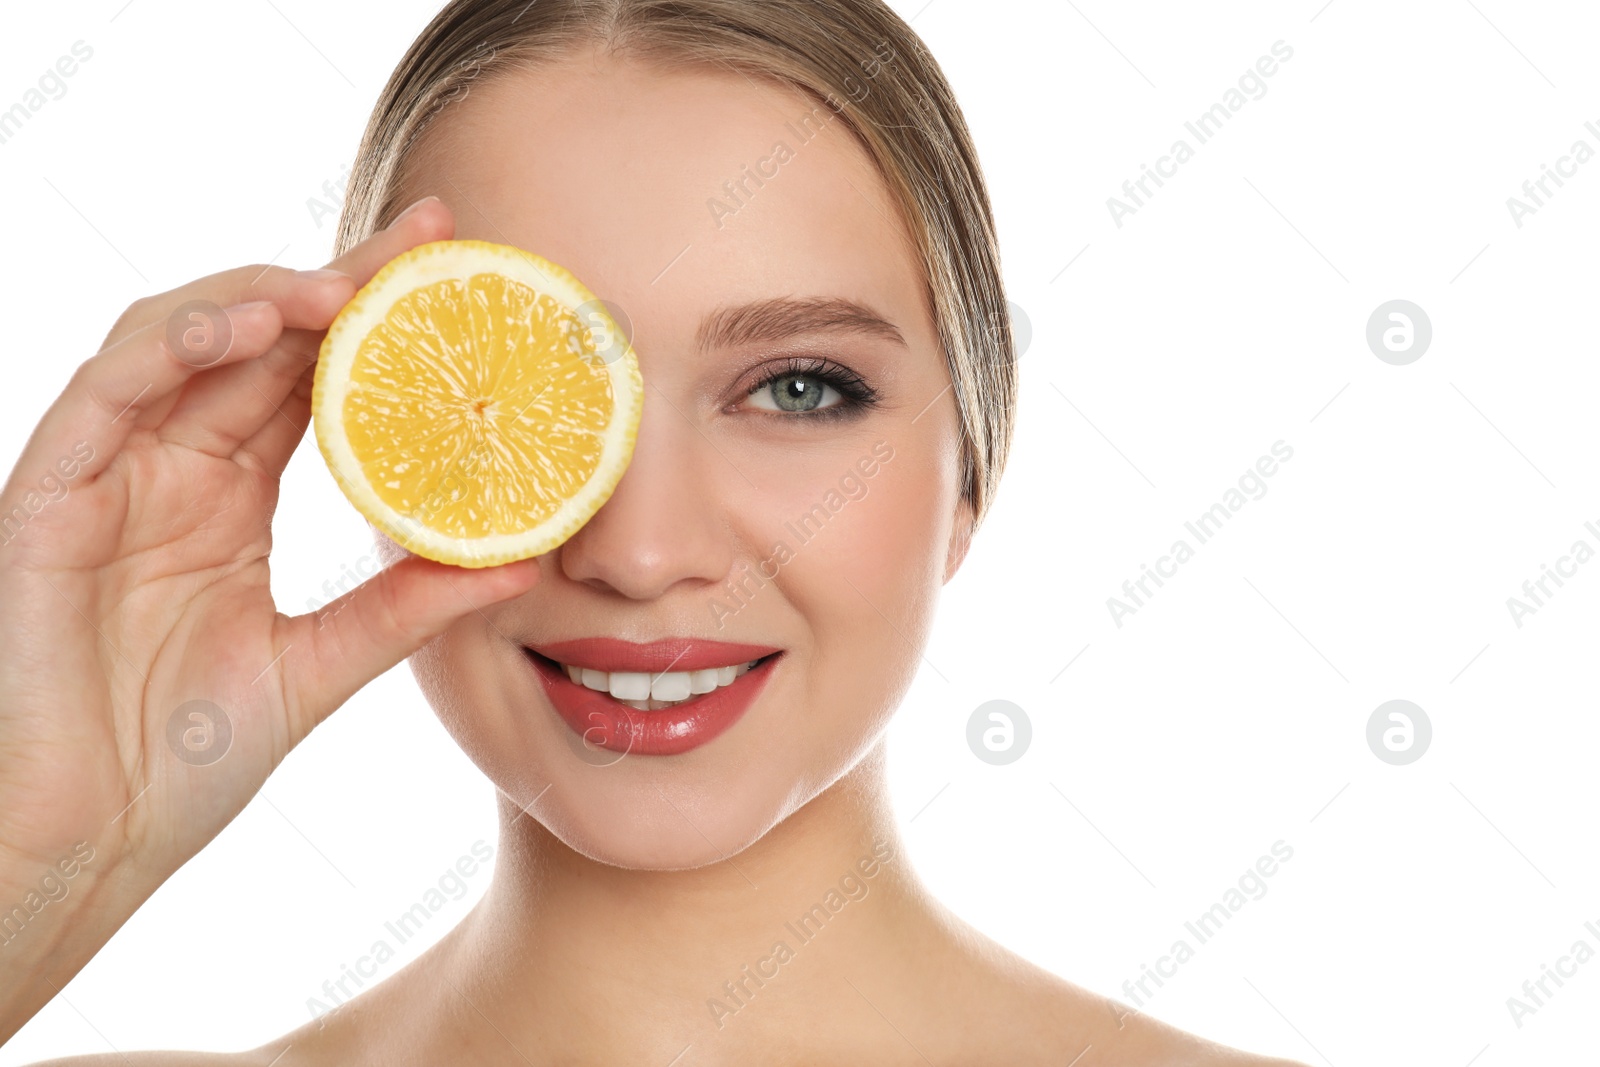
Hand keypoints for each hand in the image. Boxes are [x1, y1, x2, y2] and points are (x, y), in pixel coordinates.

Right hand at [0, 196, 538, 1031]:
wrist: (82, 849)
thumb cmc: (176, 764)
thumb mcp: (318, 669)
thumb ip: (406, 610)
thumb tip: (524, 563)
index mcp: (230, 499)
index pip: (313, 380)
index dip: (377, 318)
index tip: (459, 269)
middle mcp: (172, 470)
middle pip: (259, 341)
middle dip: (341, 278)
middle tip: (428, 233)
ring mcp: (108, 477)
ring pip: (175, 340)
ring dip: (260, 296)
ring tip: (347, 284)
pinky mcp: (46, 499)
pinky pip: (100, 394)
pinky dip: (167, 345)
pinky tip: (242, 324)